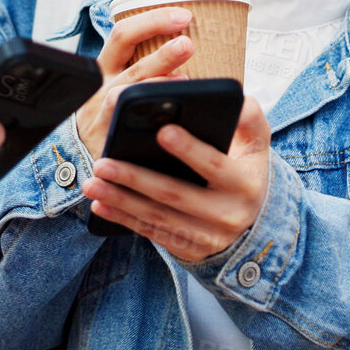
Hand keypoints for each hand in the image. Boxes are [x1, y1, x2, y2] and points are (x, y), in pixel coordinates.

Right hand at [74, 7, 193, 158]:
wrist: (84, 153)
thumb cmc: (111, 111)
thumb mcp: (119, 81)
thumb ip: (144, 65)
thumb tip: (188, 44)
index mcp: (106, 67)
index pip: (124, 35)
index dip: (153, 21)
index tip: (184, 16)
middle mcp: (100, 89)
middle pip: (130, 68)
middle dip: (161, 55)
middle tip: (188, 44)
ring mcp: (100, 117)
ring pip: (123, 98)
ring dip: (155, 87)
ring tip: (185, 82)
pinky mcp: (105, 144)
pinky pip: (123, 131)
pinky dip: (148, 125)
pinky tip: (172, 124)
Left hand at [82, 97, 271, 261]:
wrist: (254, 221)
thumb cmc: (245, 169)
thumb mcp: (257, 144)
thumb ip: (250, 118)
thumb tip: (238, 99)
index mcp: (244, 183)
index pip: (214, 164)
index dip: (189, 149)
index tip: (162, 131)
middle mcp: (228, 214)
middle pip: (176, 195)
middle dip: (136, 178)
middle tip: (103, 162)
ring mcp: (208, 237)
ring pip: (158, 217)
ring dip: (121, 200)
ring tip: (92, 182)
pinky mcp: (190, 249)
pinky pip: (153, 233)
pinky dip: (124, 219)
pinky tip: (101, 204)